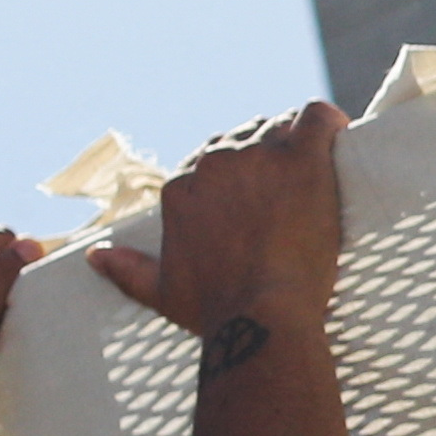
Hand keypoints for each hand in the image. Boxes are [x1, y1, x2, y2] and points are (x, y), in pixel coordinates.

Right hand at [84, 107, 346, 354]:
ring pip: (282, 128)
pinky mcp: (301, 159)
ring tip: (316, 178)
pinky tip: (341, 138)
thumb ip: (128, 270)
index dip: (240, 179)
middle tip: (292, 194)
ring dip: (297, 146)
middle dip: (267, 160)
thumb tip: (95, 257)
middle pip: (247, 140)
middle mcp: (214, 164)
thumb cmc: (215, 311)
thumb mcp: (162, 292)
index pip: (212, 162)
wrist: (261, 317)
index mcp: (182, 188)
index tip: (260, 201)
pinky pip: (318, 118)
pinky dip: (330, 124)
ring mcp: (258, 157)